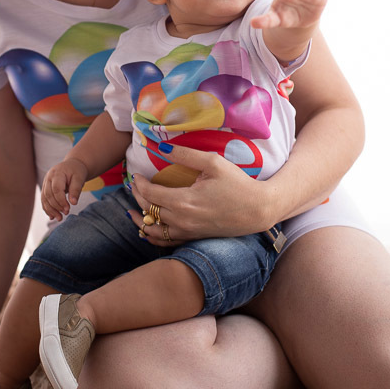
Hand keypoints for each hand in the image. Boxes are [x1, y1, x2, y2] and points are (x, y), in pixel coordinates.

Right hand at [41, 157, 88, 220]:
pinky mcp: (45, 188)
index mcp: (57, 173)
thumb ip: (76, 189)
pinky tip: (53, 216)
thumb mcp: (80, 178)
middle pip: (49, 195)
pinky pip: (44, 200)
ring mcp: (45, 183)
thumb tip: (73, 203)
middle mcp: (48, 178)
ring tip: (60, 218)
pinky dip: (48, 209)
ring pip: (44, 199)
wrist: (72, 165)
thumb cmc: (77, 171)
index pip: (56, 189)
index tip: (68, 209)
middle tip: (66, 213)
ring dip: (51, 210)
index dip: (61, 201)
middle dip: (56, 206)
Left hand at [127, 144, 275, 246]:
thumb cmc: (238, 184)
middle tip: (133, 186)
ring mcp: (188, 232)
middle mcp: (182, 220)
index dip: (139, 184)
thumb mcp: (213, 162)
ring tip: (131, 210)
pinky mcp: (194, 238)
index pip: (151, 193)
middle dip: (138, 197)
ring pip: (153, 230)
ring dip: (140, 220)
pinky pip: (166, 242)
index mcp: (184, 201)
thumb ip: (186, 154)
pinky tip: (147, 230)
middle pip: (148, 210)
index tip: (135, 175)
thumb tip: (161, 146)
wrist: (258, 210)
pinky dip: (153, 237)